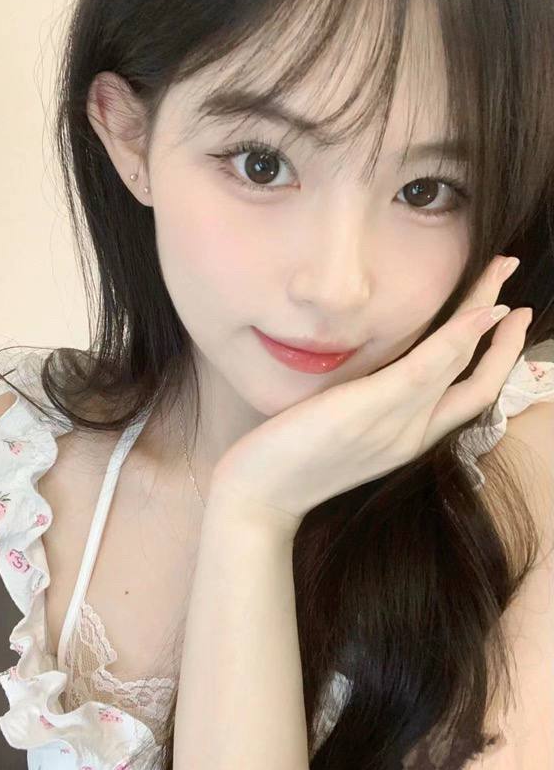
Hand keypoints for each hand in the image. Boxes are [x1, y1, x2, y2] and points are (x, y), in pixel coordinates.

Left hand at [209, 255, 531, 531]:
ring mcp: (397, 424)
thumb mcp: (339, 435)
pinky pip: (428, 368)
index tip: (506, 316)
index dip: (497, 356)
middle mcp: (413, 434)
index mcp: (408, 441)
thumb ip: (367, 409)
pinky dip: (459, 338)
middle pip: (477, 376)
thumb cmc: (290, 464)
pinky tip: (479, 309)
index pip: (469, 394)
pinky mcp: (372, 409)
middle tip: (511, 276)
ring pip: (460, 363)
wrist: (259, 499)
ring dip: (485, 310)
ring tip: (502, 270)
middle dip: (503, 327)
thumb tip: (372, 378)